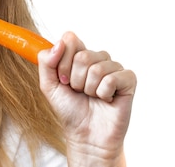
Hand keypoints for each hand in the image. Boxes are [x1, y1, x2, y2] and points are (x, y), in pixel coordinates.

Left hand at [38, 32, 136, 166]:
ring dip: (89, 89)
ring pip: (97, 68)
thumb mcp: (49, 86)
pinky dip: (104, 94)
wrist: (86, 136)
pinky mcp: (128, 80)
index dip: (63, 60)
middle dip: (75, 79)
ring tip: (92, 97)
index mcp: (79, 55)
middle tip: (78, 91)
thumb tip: (59, 43)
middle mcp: (97, 58)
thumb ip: (46, 62)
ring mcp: (114, 68)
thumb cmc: (70, 111)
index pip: (70, 39)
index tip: (62, 78)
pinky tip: (106, 100)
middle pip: (82, 55)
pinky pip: (112, 79)